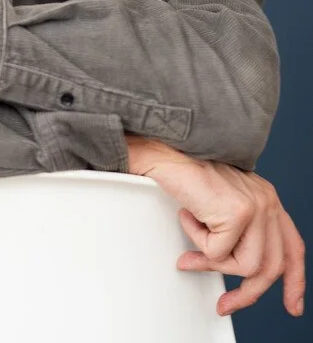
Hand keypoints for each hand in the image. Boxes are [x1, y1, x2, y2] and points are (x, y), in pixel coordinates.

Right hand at [129, 139, 305, 317]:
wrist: (166, 154)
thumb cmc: (186, 176)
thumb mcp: (220, 206)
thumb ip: (237, 231)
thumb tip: (233, 269)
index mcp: (267, 199)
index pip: (292, 247)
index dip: (294, 281)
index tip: (292, 305)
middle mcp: (268, 201)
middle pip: (270, 267)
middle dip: (246, 293)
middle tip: (225, 303)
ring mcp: (256, 206)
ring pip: (244, 266)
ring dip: (212, 261)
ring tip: (193, 242)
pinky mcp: (237, 212)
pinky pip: (218, 253)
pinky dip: (196, 240)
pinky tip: (188, 217)